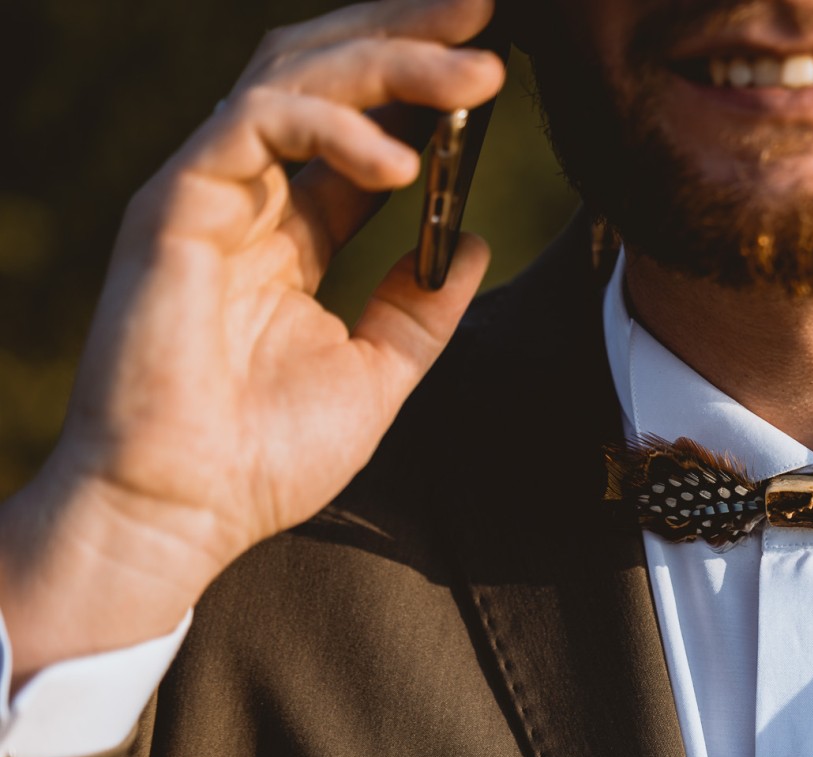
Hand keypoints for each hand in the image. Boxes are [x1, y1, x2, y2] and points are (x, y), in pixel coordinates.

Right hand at [0, 0, 504, 683]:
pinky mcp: (177, 202)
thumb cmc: (265, 455)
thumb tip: (475, 242)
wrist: (187, 511)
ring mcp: (211, 191)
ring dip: (393, 61)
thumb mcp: (377, 374)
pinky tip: (404, 164)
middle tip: (488, 15)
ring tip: (478, 73)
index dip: (424, 85)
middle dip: (409, 33)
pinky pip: (258, 124)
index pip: (361, 124)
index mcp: (295, 229)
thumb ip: (422, 307)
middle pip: (327, 72)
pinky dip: (336, 130)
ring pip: (295, 76)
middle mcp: (251, 194)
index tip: (496, 66)